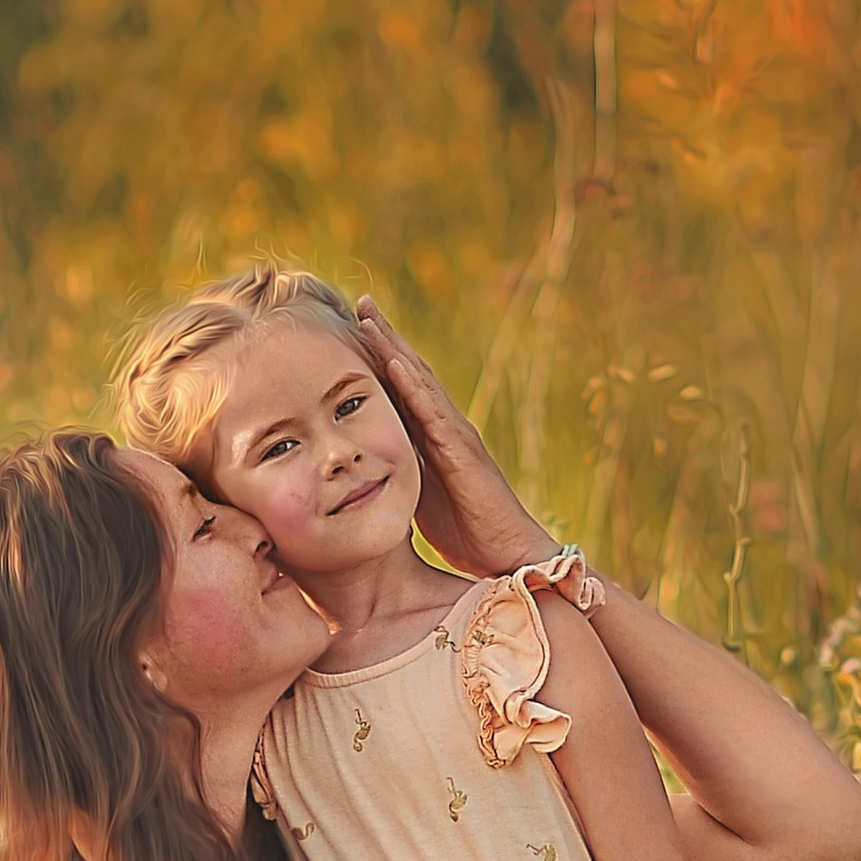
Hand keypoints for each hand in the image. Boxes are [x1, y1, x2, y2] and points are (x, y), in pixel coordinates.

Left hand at [353, 299, 558, 582]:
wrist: (507, 557)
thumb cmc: (467, 532)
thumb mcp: (419, 497)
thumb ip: (400, 475)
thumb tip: (366, 472)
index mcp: (433, 438)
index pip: (402, 389)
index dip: (379, 359)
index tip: (353, 330)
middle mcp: (446, 428)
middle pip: (411, 373)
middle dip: (386, 338)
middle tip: (361, 304)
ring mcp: (456, 436)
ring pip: (420, 382)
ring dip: (395, 348)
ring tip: (369, 319)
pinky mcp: (463, 452)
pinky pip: (434, 413)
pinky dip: (413, 385)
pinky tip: (395, 362)